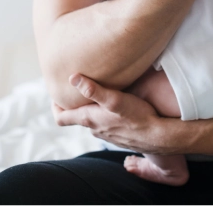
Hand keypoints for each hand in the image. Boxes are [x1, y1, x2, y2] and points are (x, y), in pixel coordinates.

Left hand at [53, 74, 167, 153]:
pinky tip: (113, 105)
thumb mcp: (114, 99)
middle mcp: (94, 129)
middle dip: (73, 103)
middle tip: (75, 87)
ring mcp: (106, 133)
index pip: (60, 118)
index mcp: (88, 120)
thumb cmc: (136, 115)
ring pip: (91, 120)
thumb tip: (72, 78)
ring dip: (89, 108)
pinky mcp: (118, 134)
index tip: (56, 93)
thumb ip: (93, 90)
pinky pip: (104, 123)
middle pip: (75, 118)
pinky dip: (102, 113)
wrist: (157, 135)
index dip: (54, 106)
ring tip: (94, 92)